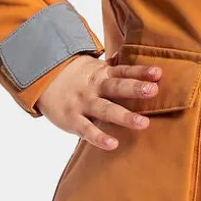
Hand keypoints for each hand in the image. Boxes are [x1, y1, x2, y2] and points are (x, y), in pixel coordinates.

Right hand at [36, 52, 162, 146]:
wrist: (42, 81)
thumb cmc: (77, 79)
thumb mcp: (95, 69)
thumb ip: (115, 67)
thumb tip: (135, 57)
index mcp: (102, 74)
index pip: (124, 71)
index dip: (141, 72)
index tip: (158, 73)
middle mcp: (95, 88)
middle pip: (117, 87)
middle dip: (135, 89)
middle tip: (154, 91)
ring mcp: (83, 103)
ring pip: (105, 109)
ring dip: (124, 116)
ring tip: (143, 123)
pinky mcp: (72, 120)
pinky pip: (86, 129)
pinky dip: (99, 137)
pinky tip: (113, 144)